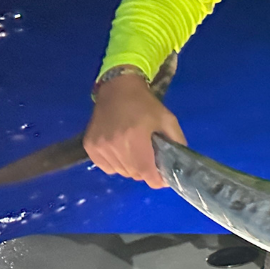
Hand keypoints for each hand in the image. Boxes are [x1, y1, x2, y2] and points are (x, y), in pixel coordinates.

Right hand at [83, 71, 186, 189]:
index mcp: (135, 138)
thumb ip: (177, 142)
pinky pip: (107, 168)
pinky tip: (121, 151)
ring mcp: (100, 147)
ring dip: (131, 168)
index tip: (162, 176)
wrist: (117, 89)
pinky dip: (117, 164)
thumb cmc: (145, 105)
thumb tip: (179, 166)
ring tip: (135, 152)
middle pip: (134, 174)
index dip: (157, 179)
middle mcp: (115, 145)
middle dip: (145, 171)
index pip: (146, 173)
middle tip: (150, 158)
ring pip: (121, 172)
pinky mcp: (90, 147)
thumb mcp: (168, 120)